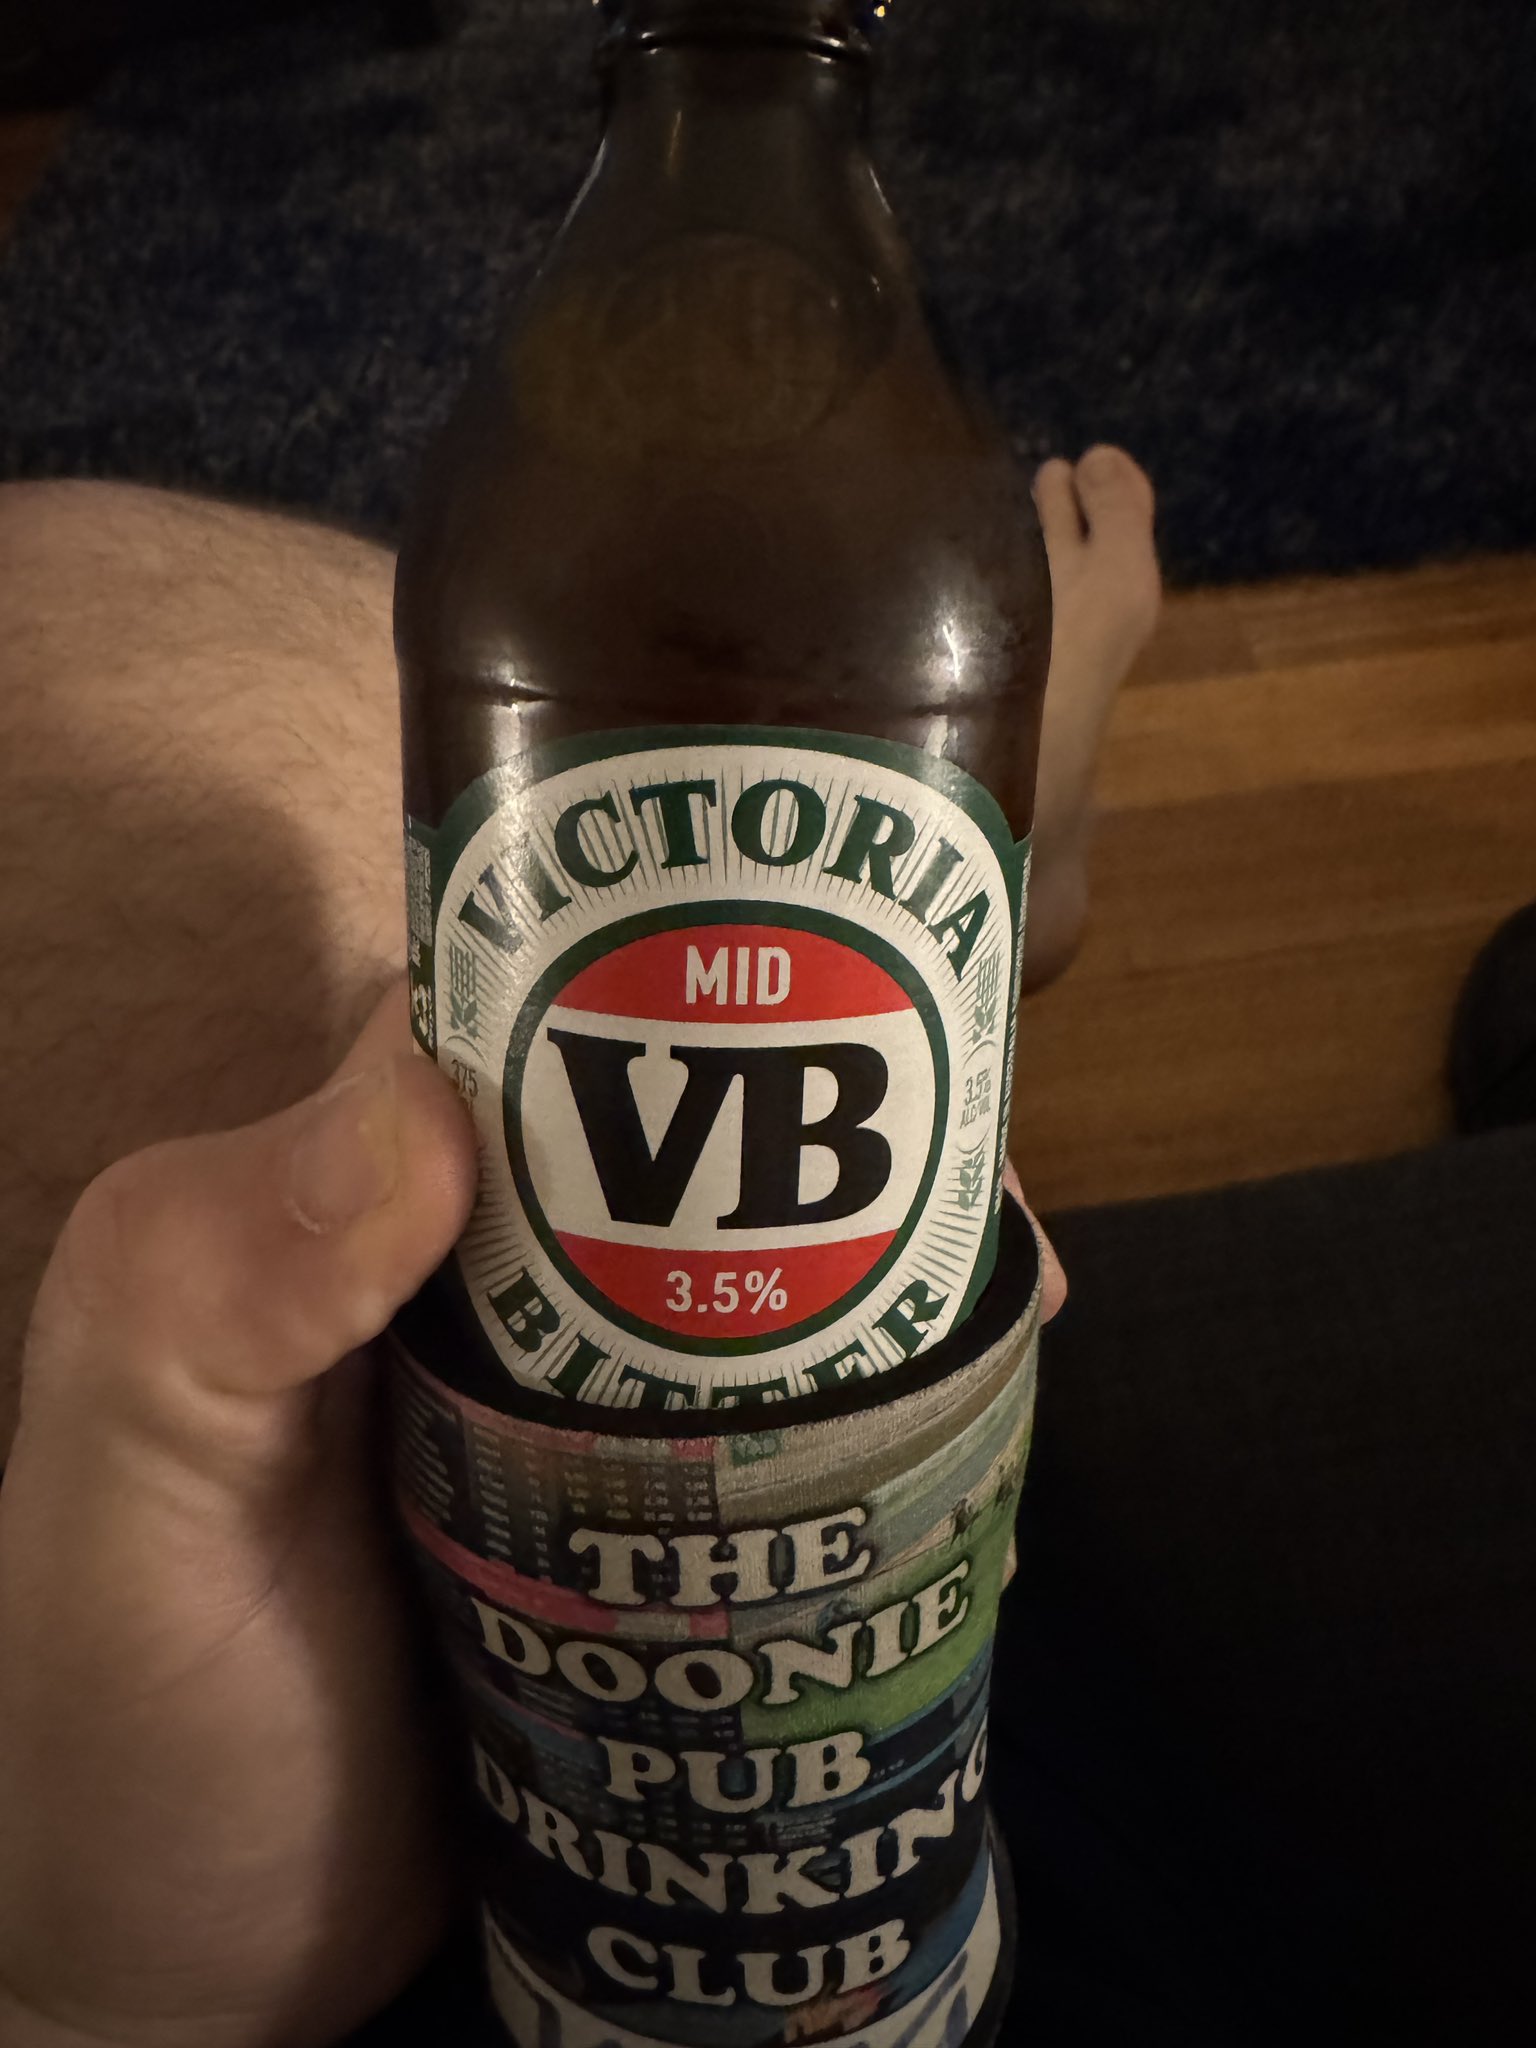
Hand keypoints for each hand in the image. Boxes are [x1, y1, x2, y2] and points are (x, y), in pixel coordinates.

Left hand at [0, 980, 1063, 2047]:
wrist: (199, 1986)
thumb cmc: (128, 1734)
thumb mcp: (126, 1498)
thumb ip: (208, 1290)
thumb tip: (426, 1096)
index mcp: (332, 1213)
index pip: (516, 1026)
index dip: (672, 977)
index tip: (842, 985)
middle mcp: (458, 1277)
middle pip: (672, 1142)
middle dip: (829, 1123)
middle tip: (977, 1179)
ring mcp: (565, 1404)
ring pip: (744, 1275)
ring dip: (875, 1263)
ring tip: (1009, 1293)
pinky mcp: (643, 1525)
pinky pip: (772, 1421)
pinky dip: (870, 1402)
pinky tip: (964, 1418)